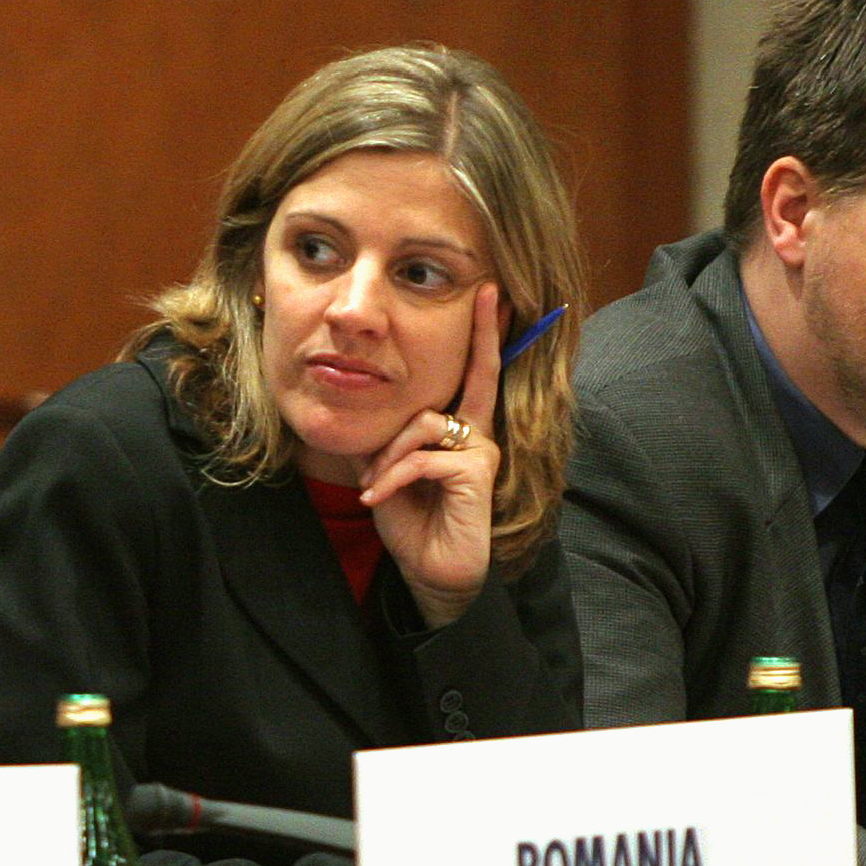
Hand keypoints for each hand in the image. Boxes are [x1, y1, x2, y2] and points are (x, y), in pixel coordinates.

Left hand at [358, 284, 501, 628]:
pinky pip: (421, 457)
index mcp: (460, 429)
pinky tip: (377, 498)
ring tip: (374, 486)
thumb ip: (393, 436)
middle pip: (459, 384)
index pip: (476, 372)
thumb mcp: (391, 470)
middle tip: (471, 318)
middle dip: (460, 360)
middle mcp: (478, 434)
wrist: (429, 572)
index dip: (485, 333)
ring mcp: (481, 452)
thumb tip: (375, 410)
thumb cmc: (411, 520)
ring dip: (388, 456)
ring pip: (423, 424)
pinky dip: (392, 477)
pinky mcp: (476, 474)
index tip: (490, 292)